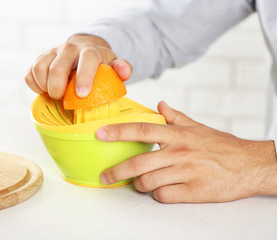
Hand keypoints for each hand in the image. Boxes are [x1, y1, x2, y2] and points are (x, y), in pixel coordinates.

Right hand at [25, 34, 131, 98]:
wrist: (82, 49)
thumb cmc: (98, 63)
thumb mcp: (112, 65)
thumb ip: (121, 68)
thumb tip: (124, 72)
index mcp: (89, 51)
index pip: (87, 60)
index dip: (84, 77)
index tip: (82, 95)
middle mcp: (69, 48)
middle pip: (57, 69)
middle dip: (58, 89)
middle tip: (64, 99)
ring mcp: (52, 52)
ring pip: (40, 70)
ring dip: (46, 88)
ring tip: (55, 94)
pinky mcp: (39, 59)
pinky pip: (29, 74)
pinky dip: (35, 86)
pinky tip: (45, 90)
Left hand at [96, 101, 276, 202]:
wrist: (249, 165)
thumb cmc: (222, 146)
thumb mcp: (198, 126)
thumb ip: (176, 116)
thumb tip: (160, 103)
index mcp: (178, 135)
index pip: (141, 129)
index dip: (118, 131)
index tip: (100, 134)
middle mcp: (178, 153)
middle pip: (138, 163)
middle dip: (117, 171)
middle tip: (106, 175)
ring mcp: (185, 173)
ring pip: (148, 183)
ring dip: (139, 185)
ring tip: (139, 183)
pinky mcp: (192, 191)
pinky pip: (163, 196)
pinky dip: (157, 195)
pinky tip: (160, 190)